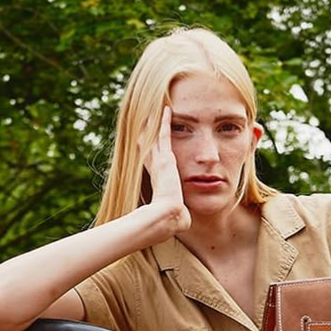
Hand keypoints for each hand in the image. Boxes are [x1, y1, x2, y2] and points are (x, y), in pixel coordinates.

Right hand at [143, 106, 189, 234]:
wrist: (168, 216)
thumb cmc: (173, 219)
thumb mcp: (178, 213)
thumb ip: (181, 214)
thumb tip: (185, 224)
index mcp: (157, 178)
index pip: (151, 159)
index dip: (148, 148)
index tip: (145, 138)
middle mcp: (155, 167)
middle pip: (148, 143)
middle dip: (147, 130)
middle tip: (145, 115)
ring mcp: (158, 161)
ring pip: (154, 136)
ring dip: (154, 122)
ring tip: (154, 107)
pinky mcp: (165, 158)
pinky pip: (165, 134)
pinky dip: (165, 121)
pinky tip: (167, 109)